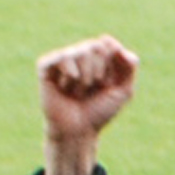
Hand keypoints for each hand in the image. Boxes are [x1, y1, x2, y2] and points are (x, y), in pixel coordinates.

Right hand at [36, 35, 137, 174]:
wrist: (78, 131)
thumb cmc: (99, 112)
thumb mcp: (123, 92)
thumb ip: (129, 68)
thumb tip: (119, 46)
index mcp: (99, 58)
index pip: (109, 44)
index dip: (112, 64)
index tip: (109, 82)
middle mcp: (80, 55)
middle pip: (95, 46)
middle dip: (99, 72)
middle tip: (92, 89)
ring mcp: (62, 60)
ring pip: (79, 51)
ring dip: (85, 78)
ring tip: (78, 91)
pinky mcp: (45, 66)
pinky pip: (61, 57)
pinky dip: (69, 74)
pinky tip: (65, 86)